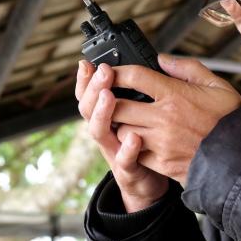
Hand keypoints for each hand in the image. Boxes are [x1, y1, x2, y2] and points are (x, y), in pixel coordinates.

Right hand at [75, 60, 168, 212]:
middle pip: (88, 108)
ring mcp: (114, 151)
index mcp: (110, 115)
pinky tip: (135, 136)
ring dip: (103, 113)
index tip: (86, 63)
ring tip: (109, 96)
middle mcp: (107, 132)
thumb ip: (147, 88)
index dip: (85, 80)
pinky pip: (125, 160)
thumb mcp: (147, 111)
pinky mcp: (128, 170)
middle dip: (93, 88)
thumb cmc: (149, 141)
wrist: (153, 181)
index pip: (89, 94)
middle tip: (103, 71)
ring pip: (99, 131)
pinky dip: (128, 148)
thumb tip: (156, 58)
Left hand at [109, 54, 240, 185]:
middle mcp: (164, 118)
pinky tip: (136, 139)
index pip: (134, 76)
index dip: (116, 72)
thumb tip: (162, 59)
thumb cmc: (230, 120)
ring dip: (119, 125)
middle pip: (118, 106)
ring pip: (122, 131)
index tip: (109, 72)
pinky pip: (134, 153)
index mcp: (175, 95)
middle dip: (107, 101)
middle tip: (106, 97)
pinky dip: (131, 146)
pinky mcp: (162, 162)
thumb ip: (187, 68)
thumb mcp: (215, 85)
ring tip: (122, 119)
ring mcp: (161, 142)